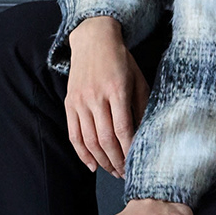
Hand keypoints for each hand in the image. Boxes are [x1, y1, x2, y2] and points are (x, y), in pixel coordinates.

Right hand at [62, 16, 148, 177]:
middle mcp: (95, 97)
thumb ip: (142, 106)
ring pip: (89, 140)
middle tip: (126, 174)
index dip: (130, 150)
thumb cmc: (121, 60)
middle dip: (117, 161)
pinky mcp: (70, 103)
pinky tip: (92, 165)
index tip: (137, 164)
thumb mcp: (138, 79)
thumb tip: (146, 135)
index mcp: (116, 90)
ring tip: (113, 171)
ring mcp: (80, 101)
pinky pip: (74, 134)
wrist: (93, 40)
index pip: (123, 129)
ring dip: (101, 161)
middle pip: (105, 139)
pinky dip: (81, 153)